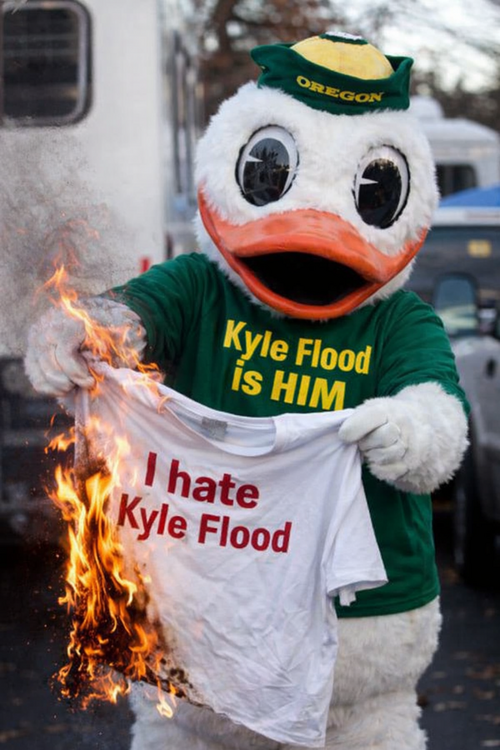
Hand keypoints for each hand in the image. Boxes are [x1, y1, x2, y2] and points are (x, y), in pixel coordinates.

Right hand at [24, 297, 145, 395]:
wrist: (106, 316)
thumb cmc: (117, 327)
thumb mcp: (123, 332)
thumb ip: (115, 344)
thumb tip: (102, 360)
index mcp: (71, 320)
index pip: (64, 353)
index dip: (77, 373)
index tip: (91, 381)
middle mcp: (49, 325)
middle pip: (48, 363)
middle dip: (68, 381)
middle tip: (86, 384)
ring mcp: (37, 337)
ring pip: (39, 371)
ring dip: (58, 385)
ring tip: (76, 385)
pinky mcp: (33, 350)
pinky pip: (34, 375)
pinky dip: (48, 386)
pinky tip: (66, 386)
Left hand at [339, 385, 467, 493]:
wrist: (415, 427)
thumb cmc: (383, 419)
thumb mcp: (370, 410)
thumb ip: (356, 419)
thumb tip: (345, 435)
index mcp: (389, 409)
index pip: (373, 416)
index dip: (356, 427)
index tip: (344, 436)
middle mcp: (404, 425)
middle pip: (383, 437)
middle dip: (366, 443)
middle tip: (363, 442)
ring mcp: (409, 444)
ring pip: (385, 456)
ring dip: (372, 455)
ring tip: (372, 450)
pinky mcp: (410, 463)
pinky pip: (389, 471)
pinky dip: (378, 468)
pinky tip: (377, 461)